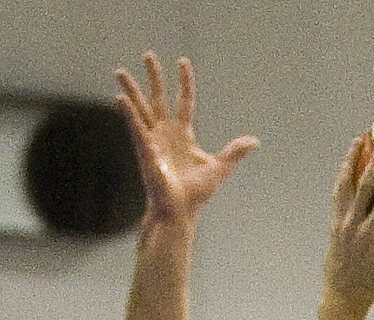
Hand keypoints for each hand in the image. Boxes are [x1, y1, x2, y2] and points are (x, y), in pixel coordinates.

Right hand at [114, 53, 257, 224]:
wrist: (180, 211)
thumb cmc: (196, 193)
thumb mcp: (219, 167)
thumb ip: (234, 151)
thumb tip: (255, 141)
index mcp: (183, 134)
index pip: (184, 101)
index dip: (184, 82)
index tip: (183, 62)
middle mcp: (165, 133)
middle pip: (158, 97)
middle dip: (153, 77)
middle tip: (148, 54)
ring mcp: (152, 140)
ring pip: (140, 108)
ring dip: (130, 89)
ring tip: (119, 71)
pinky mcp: (144, 150)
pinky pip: (135, 127)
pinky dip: (128, 113)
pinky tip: (120, 98)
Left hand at [324, 139, 373, 301]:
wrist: (340, 296)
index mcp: (368, 236)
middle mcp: (351, 225)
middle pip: (361, 188)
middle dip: (373, 164)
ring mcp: (339, 222)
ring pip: (343, 185)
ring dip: (350, 161)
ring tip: (358, 139)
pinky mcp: (334, 222)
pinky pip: (338, 193)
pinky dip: (344, 175)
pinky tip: (349, 161)